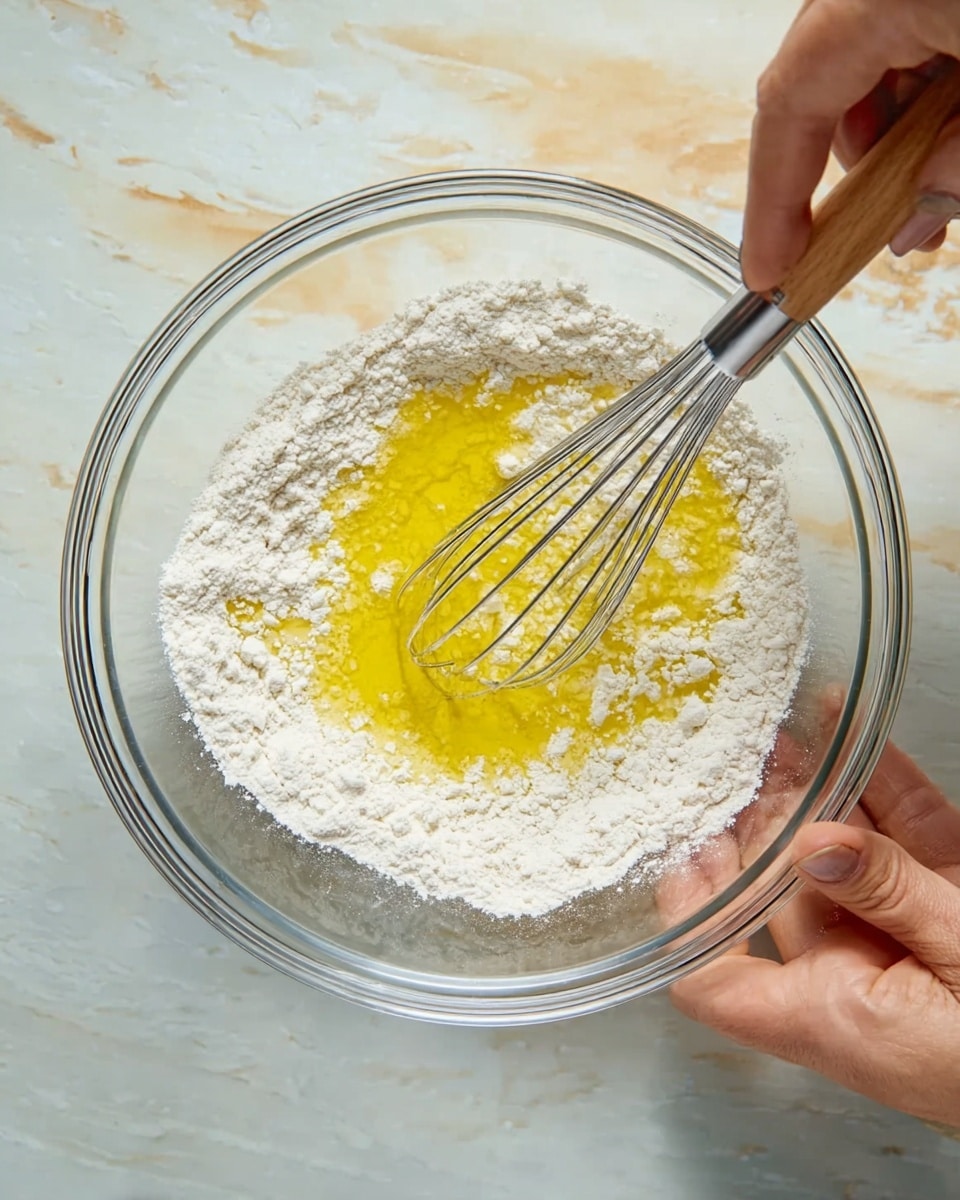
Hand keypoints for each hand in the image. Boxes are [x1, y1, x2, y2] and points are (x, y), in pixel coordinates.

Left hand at [668, 739, 959, 1129]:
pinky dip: (883, 783)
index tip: (679, 843)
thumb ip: (893, 901)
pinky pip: (903, 837)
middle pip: (776, 889)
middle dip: (761, 816)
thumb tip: (814, 841)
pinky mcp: (951, 901)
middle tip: (746, 750)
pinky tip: (853, 730)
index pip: (718, 979)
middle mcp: (853, 978)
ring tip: (789, 725)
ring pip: (838, 851)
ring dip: (816, 787)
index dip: (687, 913)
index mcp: (835, 1019)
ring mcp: (901, 934)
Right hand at [742, 0, 959, 291]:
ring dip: (899, 138)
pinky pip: (902, 41)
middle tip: (891, 232)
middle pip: (824, 92)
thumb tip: (921, 215)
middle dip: (857, 173)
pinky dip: (925, 96)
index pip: (789, 105)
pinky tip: (954, 130)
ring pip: (867, 72)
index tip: (768, 269)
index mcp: (868, 0)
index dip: (770, 199)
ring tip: (945, 184)